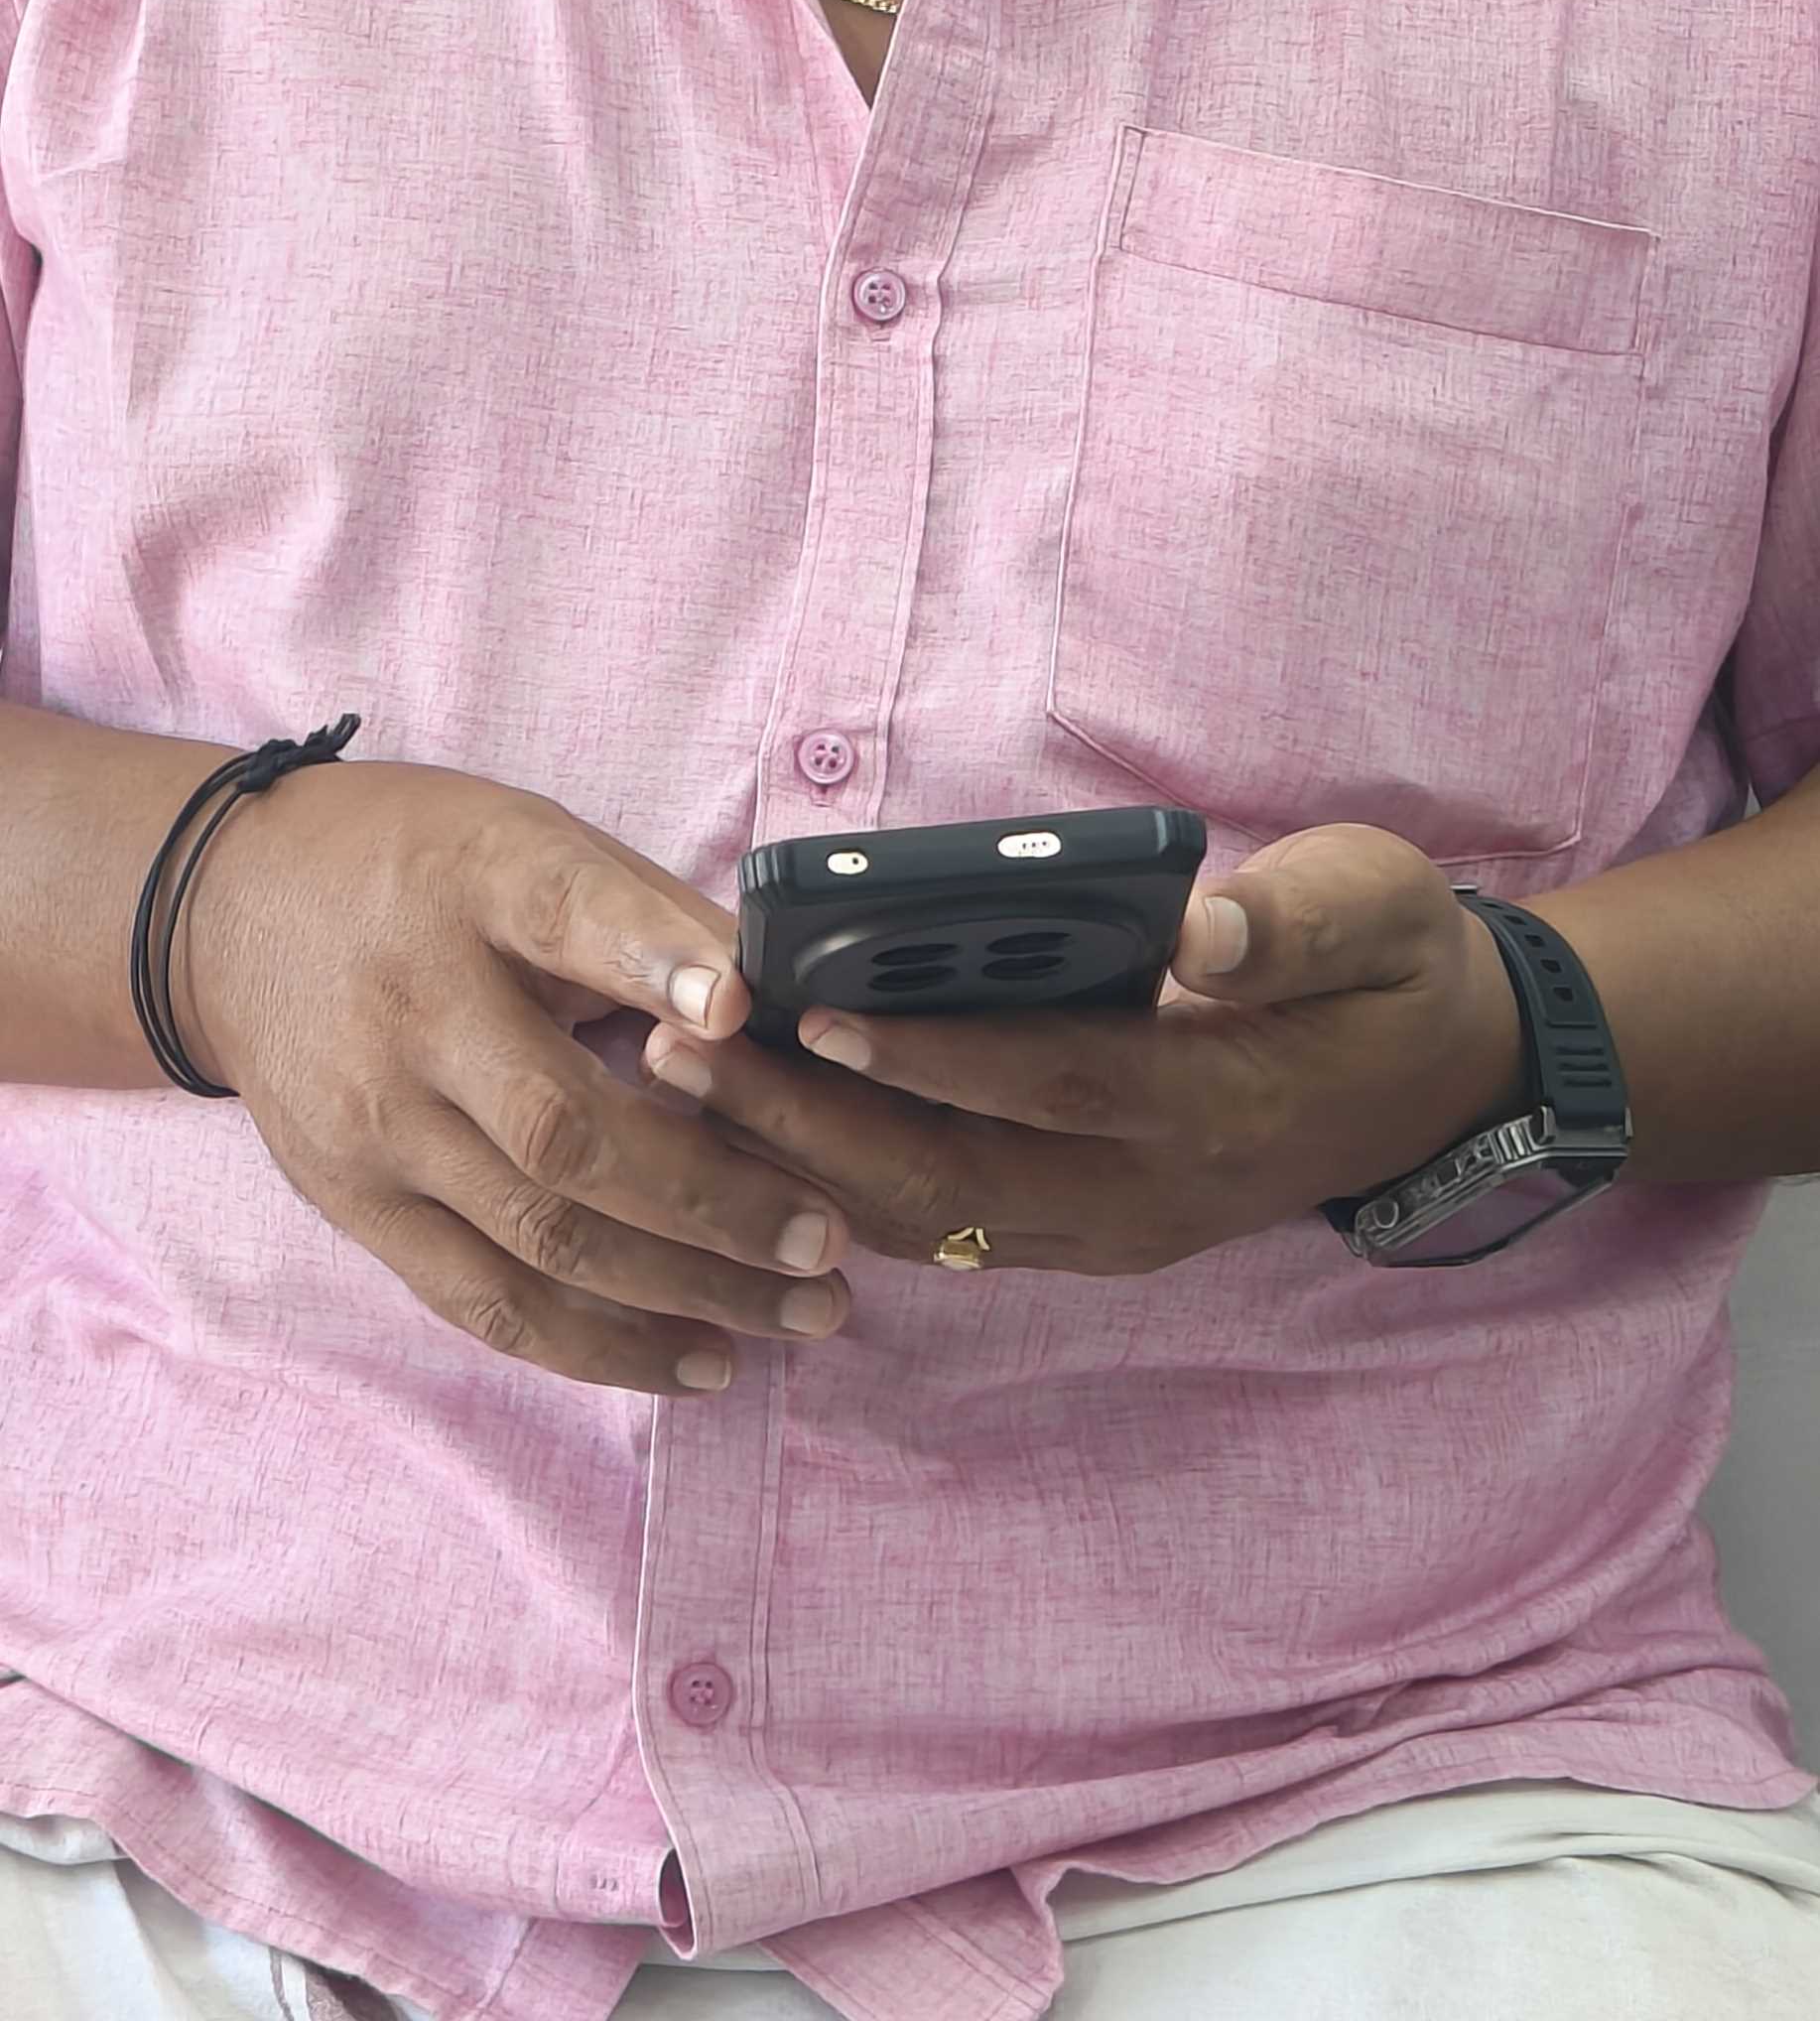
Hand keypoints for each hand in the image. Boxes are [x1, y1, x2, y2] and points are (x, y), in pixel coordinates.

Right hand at [182, 756, 852, 1389]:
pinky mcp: (355, 1206)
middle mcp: (412, 1015)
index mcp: (469, 887)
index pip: (562, 918)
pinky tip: (698, 1360)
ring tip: (803, 1312)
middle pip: (565, 1131)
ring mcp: (375, 1126)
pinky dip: (598, 1344)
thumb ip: (643, 912)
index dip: (653, 961)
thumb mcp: (520, 840)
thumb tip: (783, 987)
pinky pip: (485, 1299)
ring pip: (539, 1238)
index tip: (741, 1007)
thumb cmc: (417, 868)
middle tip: (828, 1241)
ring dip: (685, 1289)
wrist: (232, 915)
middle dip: (713, 1198)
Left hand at [638, 825, 1530, 1272]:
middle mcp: (1154, 1193)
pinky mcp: (1089, 1232)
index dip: (933, 1054)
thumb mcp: (1385, 909)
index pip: (1054, 1084)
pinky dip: (843, 1184)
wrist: (1442, 1081)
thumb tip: (1200, 935)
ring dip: (798, 1158)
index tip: (816, 1008)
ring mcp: (1117, 1229)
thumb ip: (1297, 925)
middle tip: (677, 1049)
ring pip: (930, 1219)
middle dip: (804, 1119)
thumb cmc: (1399, 965)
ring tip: (681, 1080)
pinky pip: (946, 1225)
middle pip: (953, 1177)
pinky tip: (754, 1125)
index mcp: (1223, 1103)